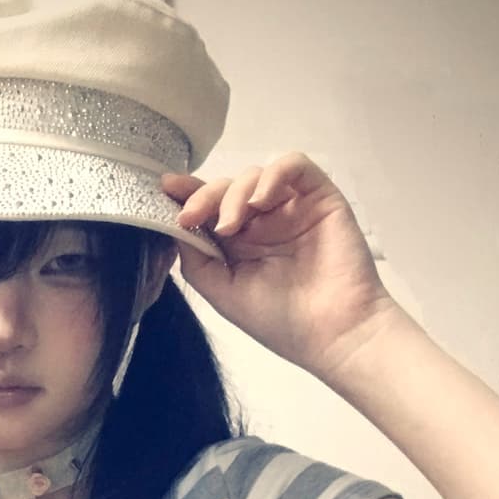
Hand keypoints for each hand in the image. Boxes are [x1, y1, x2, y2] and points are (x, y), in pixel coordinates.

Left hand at [161, 152, 400, 379]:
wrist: (333, 332)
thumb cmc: (280, 321)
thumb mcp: (224, 293)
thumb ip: (197, 260)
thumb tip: (175, 225)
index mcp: (240, 244)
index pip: (211, 210)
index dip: (187, 195)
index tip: (165, 189)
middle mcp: (264, 223)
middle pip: (228, 188)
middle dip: (205, 197)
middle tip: (192, 216)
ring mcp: (291, 208)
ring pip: (256, 175)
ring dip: (235, 194)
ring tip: (231, 225)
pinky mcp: (319, 197)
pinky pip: (295, 166)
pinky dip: (273, 174)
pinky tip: (261, 200)